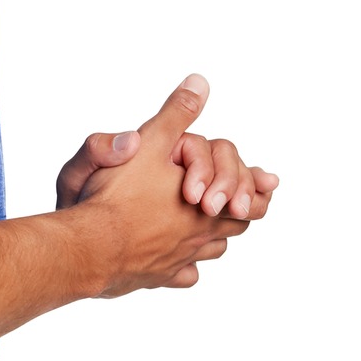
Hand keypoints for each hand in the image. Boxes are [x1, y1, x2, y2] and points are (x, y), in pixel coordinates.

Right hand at [63, 73, 259, 296]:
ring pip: (211, 250)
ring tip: (207, 226)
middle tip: (238, 203)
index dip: (256, 188)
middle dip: (237, 210)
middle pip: (235, 225)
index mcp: (207, 204)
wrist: (90, 246)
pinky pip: (182, 275)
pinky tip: (177, 260)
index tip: (271, 183)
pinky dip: (185, 267)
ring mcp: (179, 259)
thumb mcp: (151, 142)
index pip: (251, 198)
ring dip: (213, 237)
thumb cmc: (118, 196)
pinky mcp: (156, 277)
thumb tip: (200, 84)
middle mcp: (199, 235)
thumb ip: (177, 114)